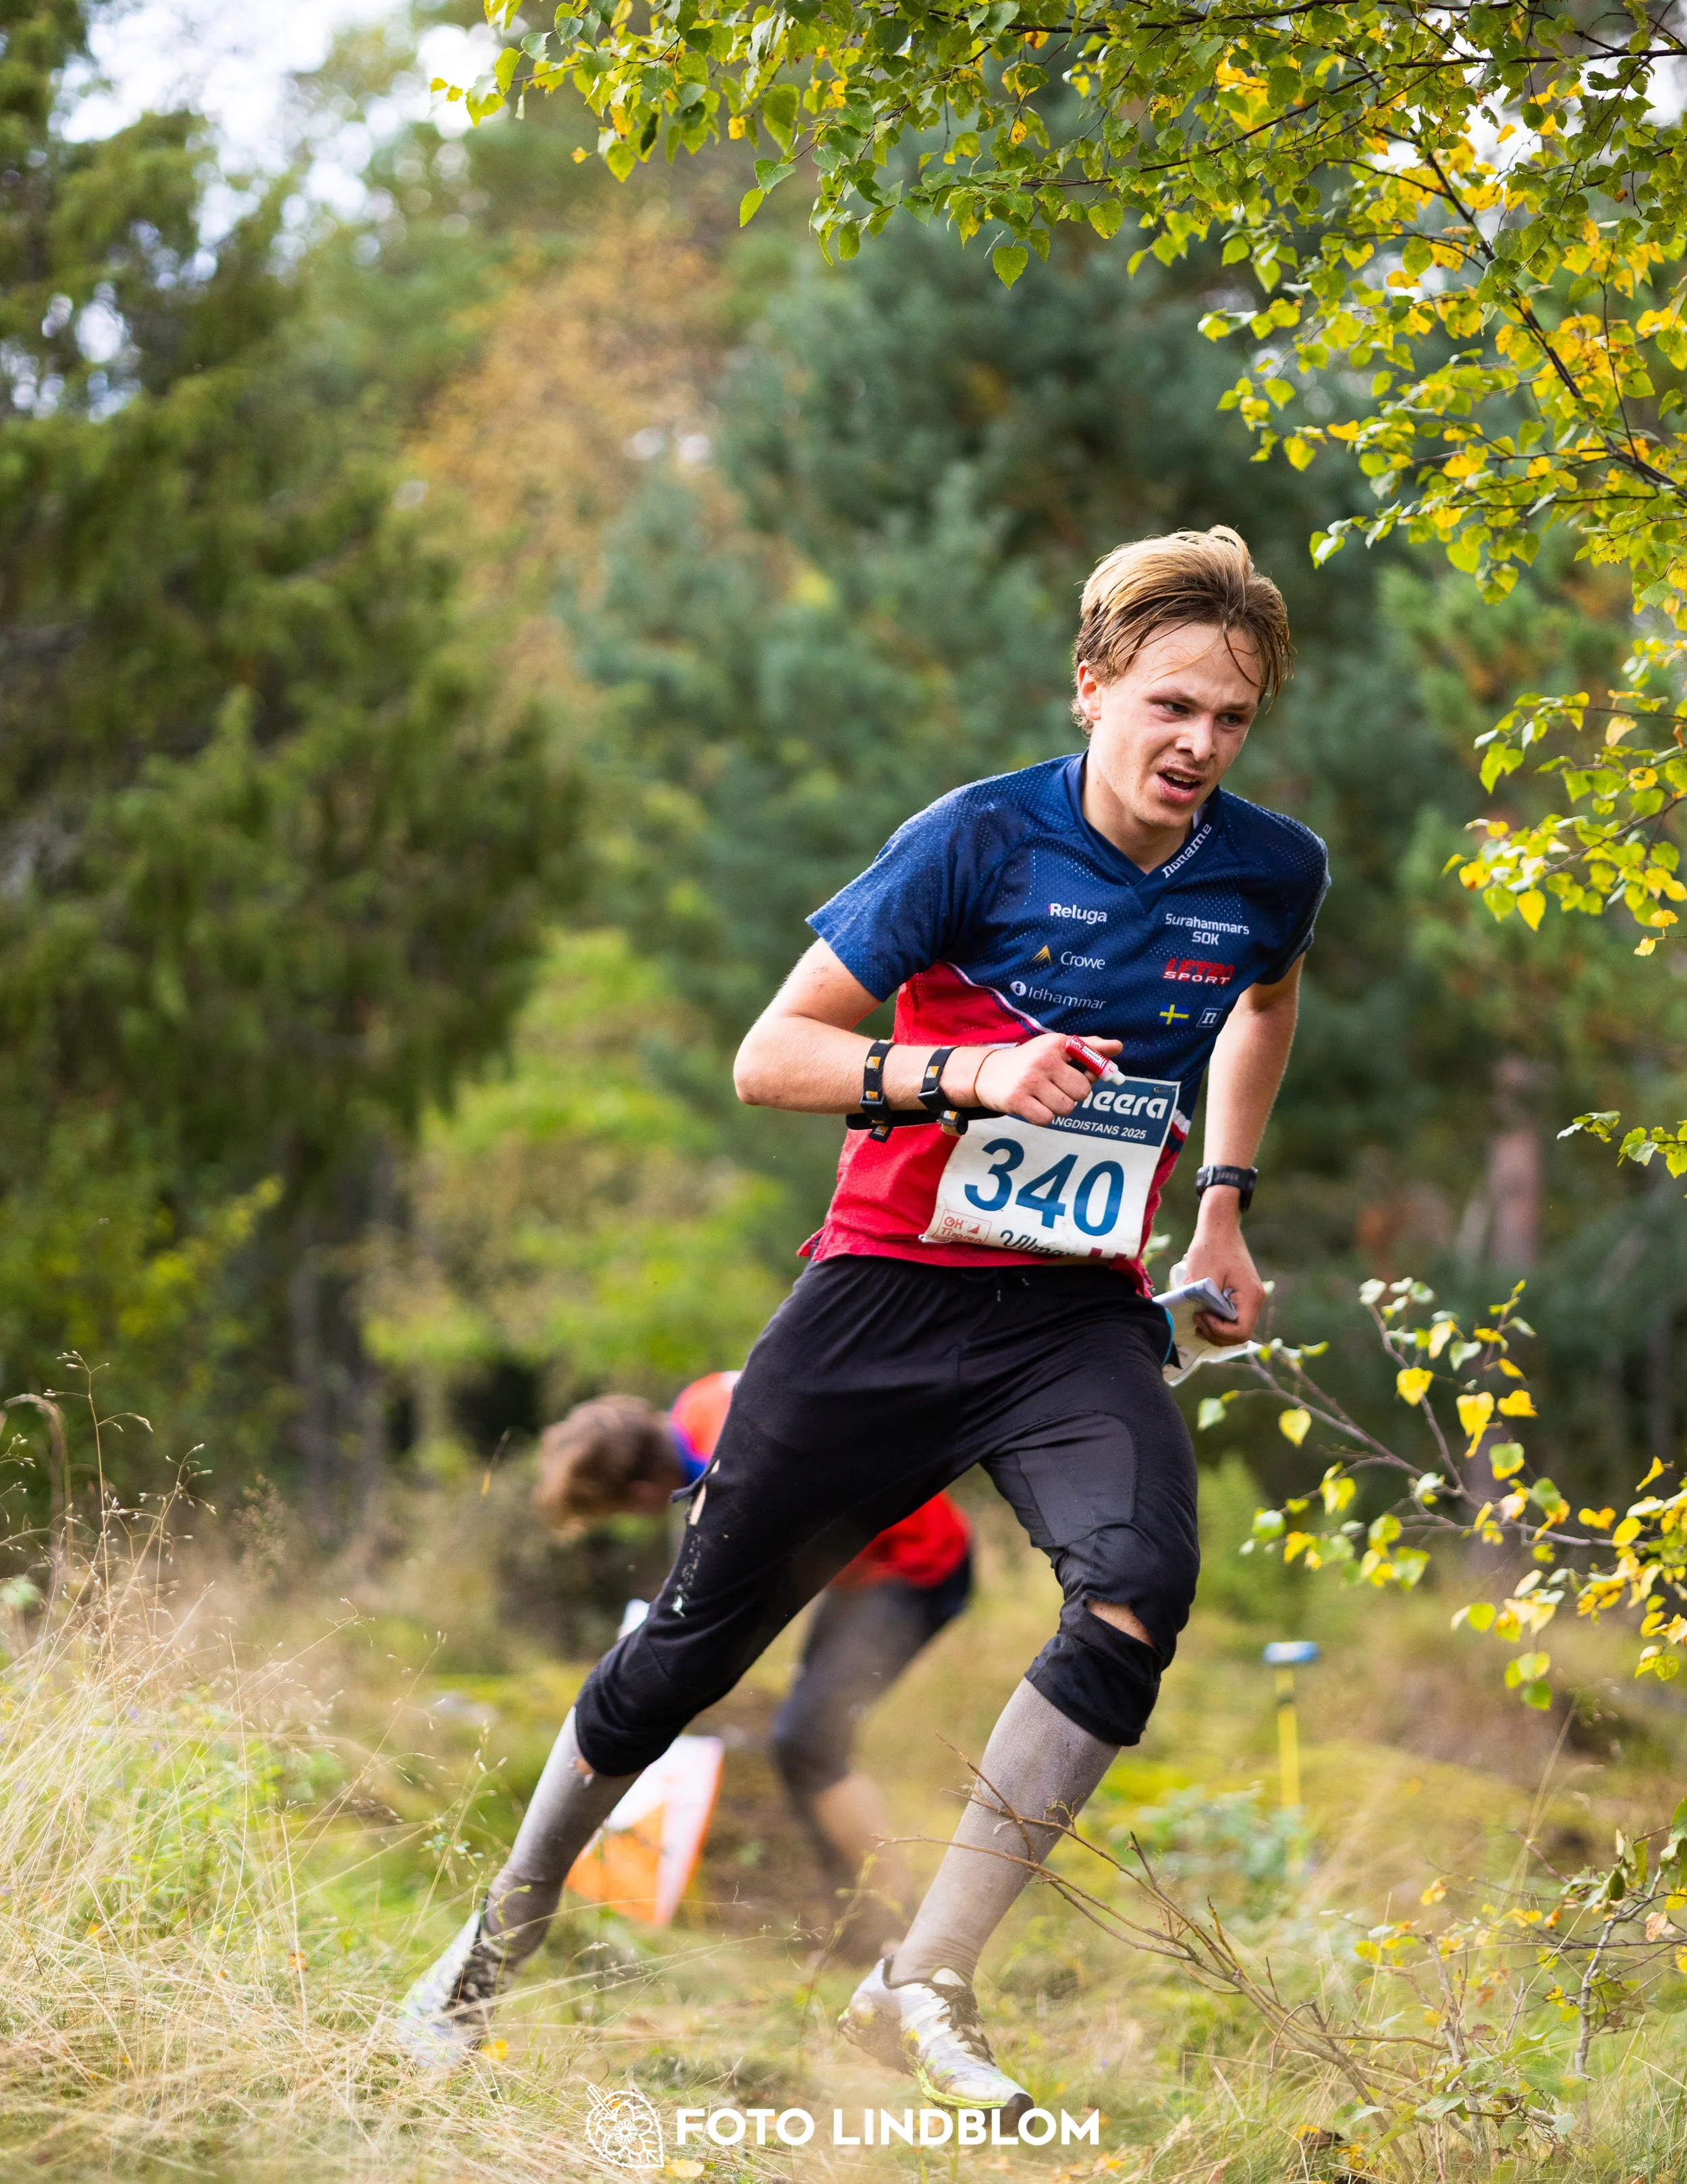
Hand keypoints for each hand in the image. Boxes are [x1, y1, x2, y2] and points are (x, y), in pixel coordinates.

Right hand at [970, 1034, 1122, 1123]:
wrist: (986, 1072)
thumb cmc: (1029, 1061)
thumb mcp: (1056, 1047)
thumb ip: (1088, 1048)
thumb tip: (1118, 1047)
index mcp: (1057, 1044)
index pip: (1092, 1060)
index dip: (1092, 1074)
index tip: (1083, 1075)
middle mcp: (1043, 1061)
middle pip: (1082, 1092)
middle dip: (1073, 1094)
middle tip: (1056, 1088)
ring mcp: (1030, 1081)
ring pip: (1066, 1108)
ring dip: (1058, 1107)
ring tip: (1043, 1096)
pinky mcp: (1017, 1100)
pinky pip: (1047, 1119)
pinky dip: (1043, 1116)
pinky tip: (1033, 1105)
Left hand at [1184, 1192, 1264, 1343]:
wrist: (1219, 1226)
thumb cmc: (1211, 1247)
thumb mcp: (1204, 1276)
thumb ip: (1206, 1302)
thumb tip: (1200, 1320)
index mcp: (1250, 1296)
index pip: (1240, 1332)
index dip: (1218, 1331)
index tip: (1200, 1315)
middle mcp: (1255, 1299)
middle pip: (1240, 1334)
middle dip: (1216, 1333)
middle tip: (1196, 1320)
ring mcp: (1250, 1297)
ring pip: (1237, 1327)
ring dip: (1217, 1329)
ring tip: (1198, 1319)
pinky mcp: (1242, 1294)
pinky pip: (1234, 1316)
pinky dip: (1219, 1320)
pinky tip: (1203, 1314)